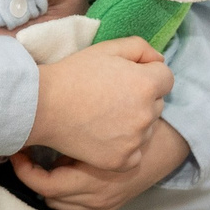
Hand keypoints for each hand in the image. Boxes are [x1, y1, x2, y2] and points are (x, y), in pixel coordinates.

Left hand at [17, 124, 191, 209]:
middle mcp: (98, 195)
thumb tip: (36, 135)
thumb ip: (71, 131)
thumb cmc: (126, 123)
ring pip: (59, 208)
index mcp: (95, 173)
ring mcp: (104, 205)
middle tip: (24, 158)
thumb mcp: (100, 121)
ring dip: (47, 191)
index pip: (46, 184)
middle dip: (32, 177)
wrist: (162, 143)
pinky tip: (61, 189)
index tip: (17, 153)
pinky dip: (64, 208)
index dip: (24, 170)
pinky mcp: (109, 209)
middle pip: (49, 197)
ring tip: (42, 169)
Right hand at [28, 37, 173, 170]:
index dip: (148, 74)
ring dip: (135, 122)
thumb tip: (159, 60)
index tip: (128, 77)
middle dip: (143, 98)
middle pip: (157, 104)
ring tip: (105, 114)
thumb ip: (141, 48)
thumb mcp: (108, 48)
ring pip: (147, 128)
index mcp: (147, 84)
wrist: (43, 106)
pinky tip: (105, 134)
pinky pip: (135, 153)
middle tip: (113, 95)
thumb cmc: (75, 73)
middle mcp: (147, 114)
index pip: (166, 78)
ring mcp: (135, 140)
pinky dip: (125, 146)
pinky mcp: (122, 160)